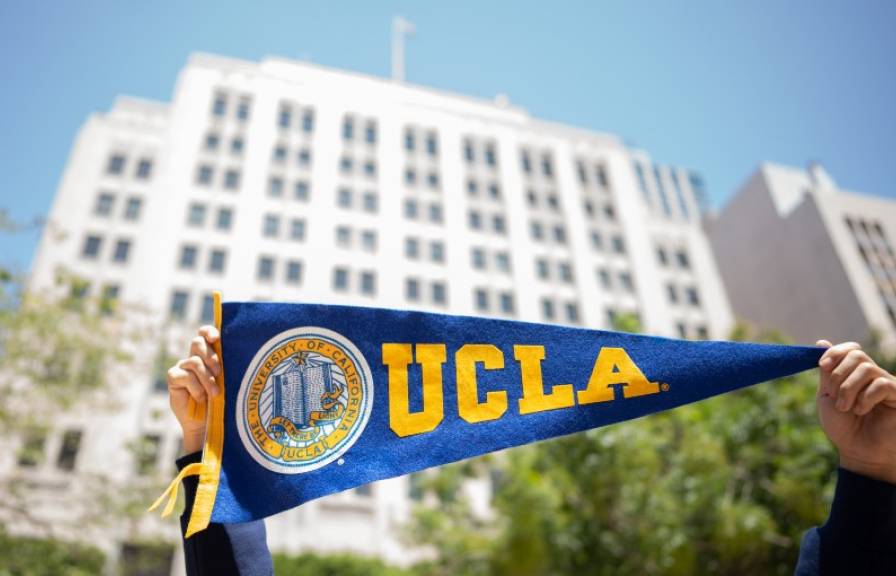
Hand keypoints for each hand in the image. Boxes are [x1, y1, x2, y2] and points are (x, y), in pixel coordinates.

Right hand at [167, 326, 221, 453]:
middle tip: (220, 372)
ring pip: (193, 361)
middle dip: (210, 355)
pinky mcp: (174, 378)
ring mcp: (183, 367)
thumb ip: (228, 366)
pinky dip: (195, 387)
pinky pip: (184, 375)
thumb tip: (238, 352)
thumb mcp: (228, 382)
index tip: (216, 338)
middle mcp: (195, 357)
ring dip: (206, 378)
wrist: (207, 424)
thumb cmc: (222, 401)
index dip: (208, 331)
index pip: (205, 334)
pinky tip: (200, 397)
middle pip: (197, 342)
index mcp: (209, 354)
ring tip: (215, 393)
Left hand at [816, 340, 895, 483]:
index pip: (850, 349)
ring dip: (849, 388)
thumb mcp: (828, 396)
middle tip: (834, 397)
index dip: (835, 352)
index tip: (822, 366)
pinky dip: (866, 397)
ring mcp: (888, 385)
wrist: (858, 452)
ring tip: (846, 408)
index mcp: (855, 375)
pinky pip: (882, 384)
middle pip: (857, 354)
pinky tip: (862, 410)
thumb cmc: (843, 428)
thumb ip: (827, 372)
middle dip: (838, 374)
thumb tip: (821, 342)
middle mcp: (873, 376)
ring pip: (867, 368)